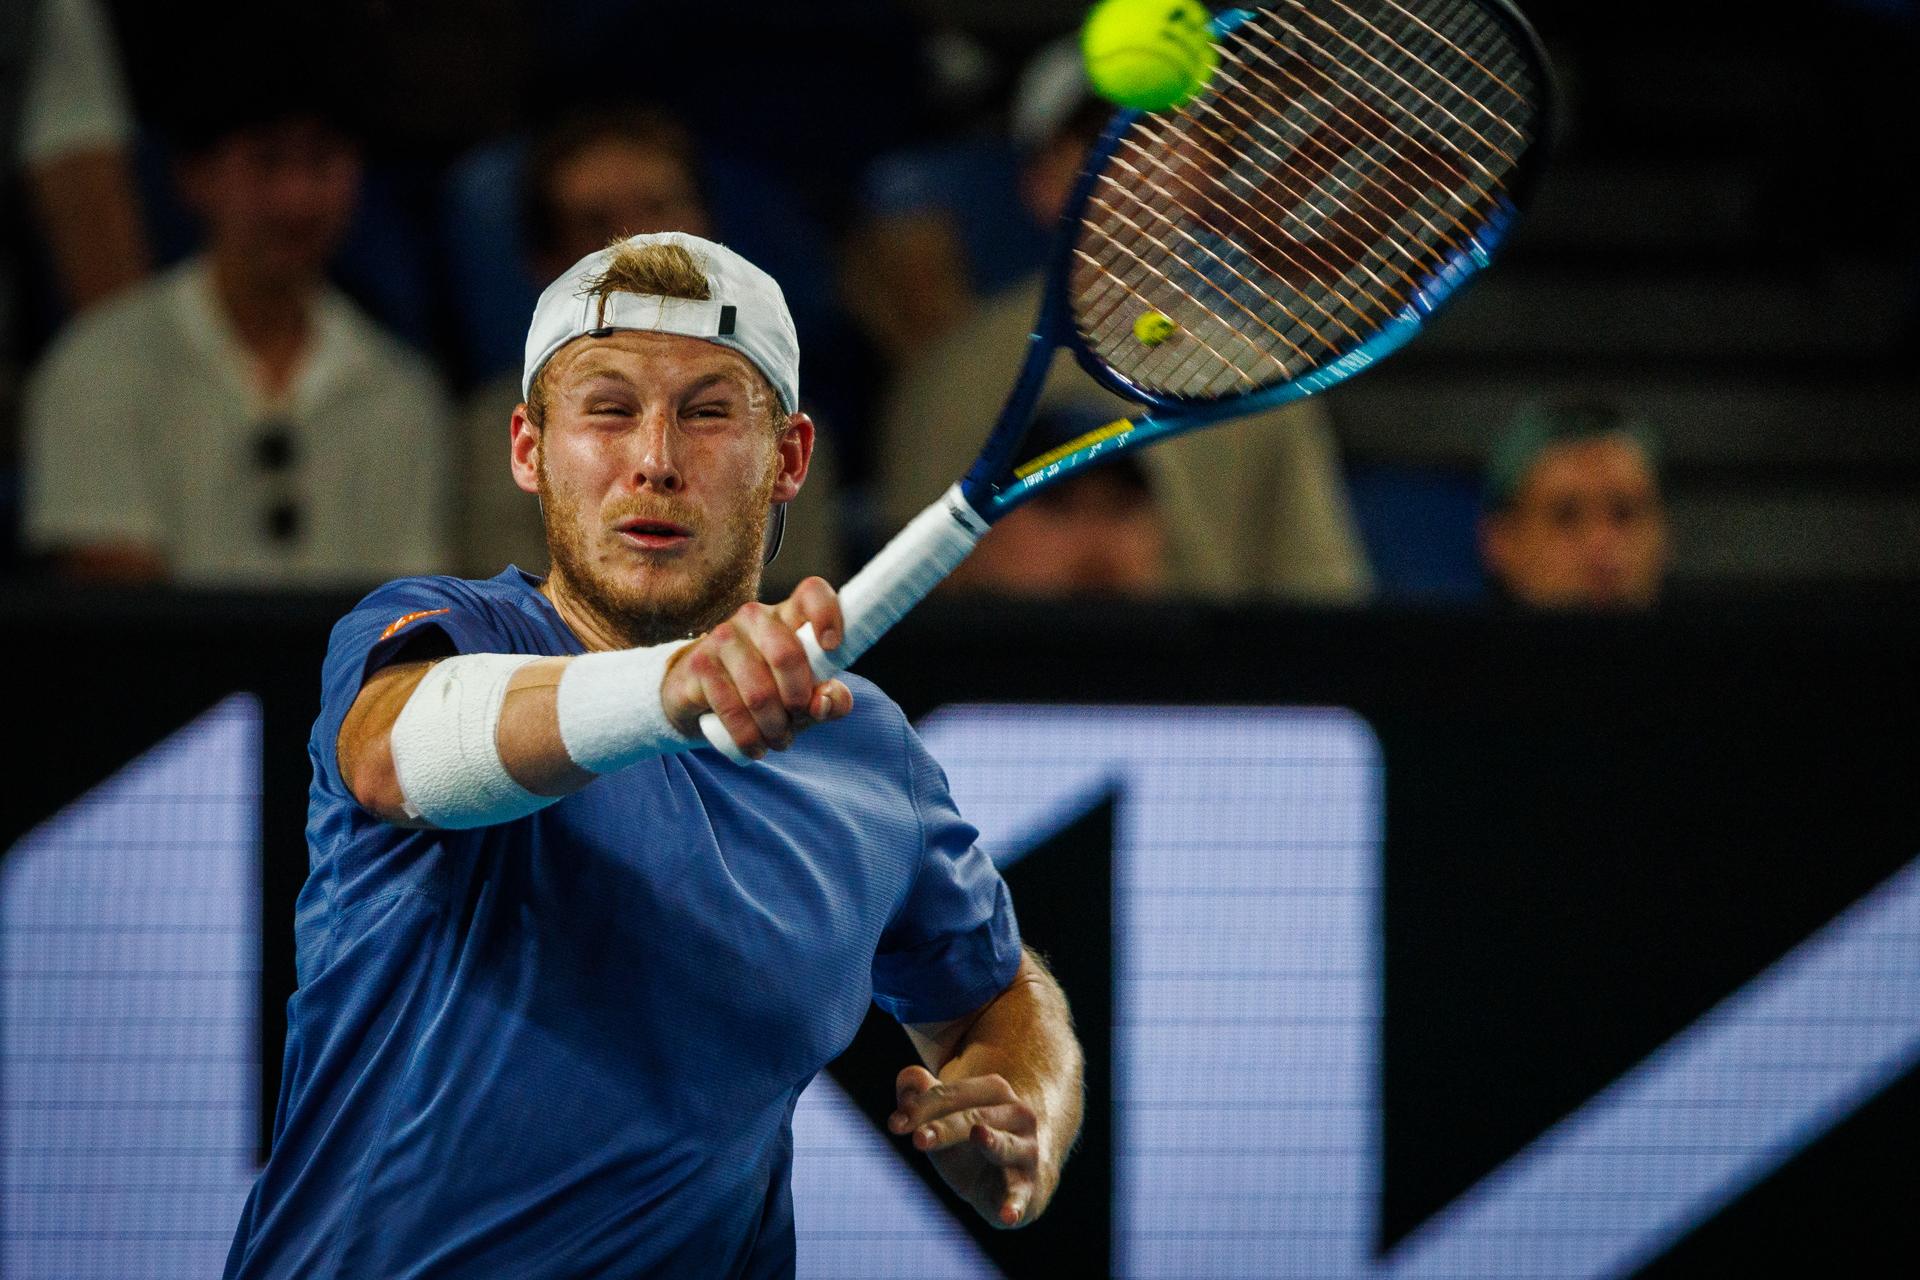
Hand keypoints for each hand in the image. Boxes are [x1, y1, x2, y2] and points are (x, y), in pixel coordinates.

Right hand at [661, 577, 851, 756]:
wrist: (701, 698)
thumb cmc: (766, 691)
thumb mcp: (804, 696)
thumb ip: (830, 699)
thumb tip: (826, 702)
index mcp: (789, 616)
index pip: (813, 594)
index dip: (827, 615)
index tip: (832, 647)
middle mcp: (755, 617)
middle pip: (787, 656)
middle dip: (799, 702)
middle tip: (799, 720)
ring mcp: (723, 637)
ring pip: (760, 693)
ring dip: (775, 728)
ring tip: (778, 740)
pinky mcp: (699, 664)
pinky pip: (731, 710)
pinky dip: (749, 738)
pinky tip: (755, 747)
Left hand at [889, 1065, 1048, 1227]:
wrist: (1012, 1179)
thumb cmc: (969, 1142)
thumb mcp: (944, 1118)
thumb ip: (922, 1096)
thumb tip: (908, 1080)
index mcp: (995, 1091)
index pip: (953, 1094)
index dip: (921, 1107)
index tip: (894, 1125)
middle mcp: (1017, 1115)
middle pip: (976, 1117)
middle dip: (945, 1126)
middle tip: (917, 1139)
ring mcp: (1026, 1151)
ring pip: (1005, 1146)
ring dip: (992, 1142)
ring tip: (979, 1135)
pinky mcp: (1027, 1188)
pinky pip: (1020, 1196)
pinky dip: (1015, 1205)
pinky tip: (1008, 1216)